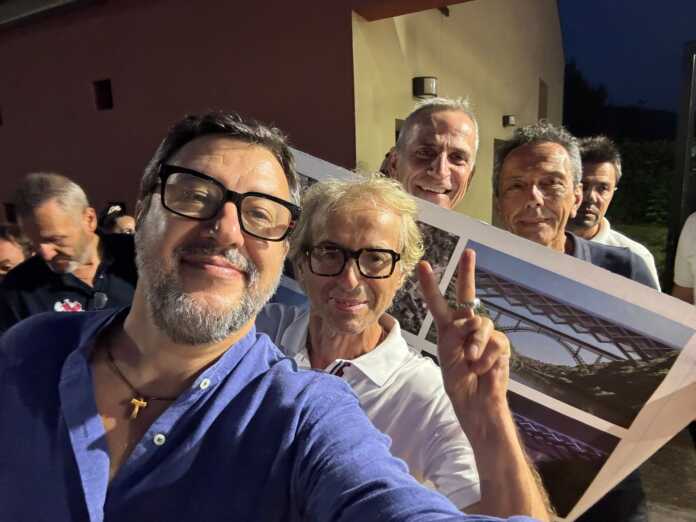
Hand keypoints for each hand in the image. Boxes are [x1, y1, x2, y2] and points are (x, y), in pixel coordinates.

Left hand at [418, 248, 510, 426]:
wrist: (476, 403)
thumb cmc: (458, 382)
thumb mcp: (448, 355)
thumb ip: (456, 334)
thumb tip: (475, 321)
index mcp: (448, 329)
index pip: (438, 303)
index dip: (430, 285)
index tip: (424, 265)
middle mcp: (467, 326)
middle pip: (468, 295)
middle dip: (468, 272)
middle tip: (468, 253)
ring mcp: (485, 334)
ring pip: (481, 322)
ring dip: (475, 343)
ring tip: (471, 361)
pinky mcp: (501, 344)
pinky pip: (494, 341)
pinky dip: (486, 357)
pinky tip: (483, 369)